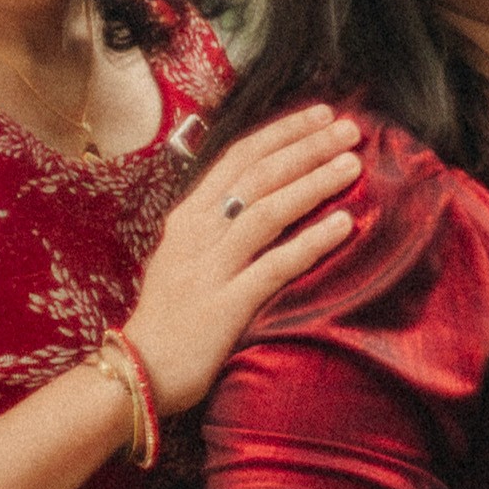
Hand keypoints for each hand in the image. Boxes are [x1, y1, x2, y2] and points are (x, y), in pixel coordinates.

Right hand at [125, 105, 360, 409]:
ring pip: (266, 212)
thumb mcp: (184, 258)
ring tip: (352, 163)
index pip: (237, 158)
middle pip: (257, 176)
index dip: (282, 133)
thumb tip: (264, 196)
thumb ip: (217, 227)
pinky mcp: (223, 306)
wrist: (136, 373)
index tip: (321, 115)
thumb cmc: (170, 318)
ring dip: (312, 183)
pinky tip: (345, 226)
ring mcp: (209, 269)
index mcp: (188, 218)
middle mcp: (196, 235)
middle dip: (305, 147)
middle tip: (351, 127)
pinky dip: (310, 243)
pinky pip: (273, 267)